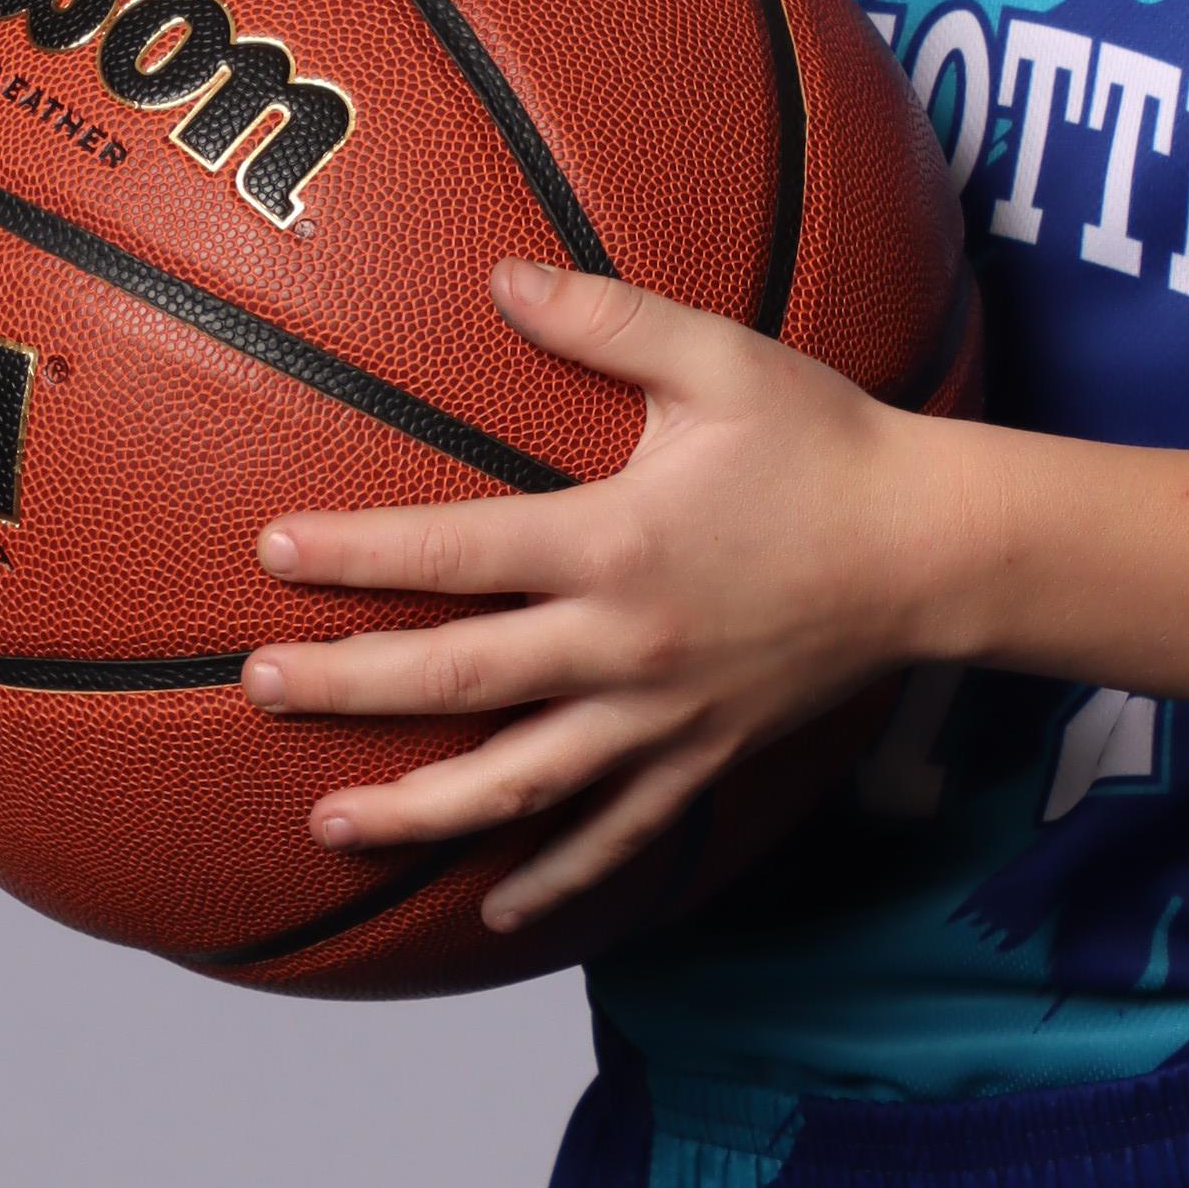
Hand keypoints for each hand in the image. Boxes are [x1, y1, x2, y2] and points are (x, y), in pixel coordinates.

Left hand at [242, 259, 952, 934]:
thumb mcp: (721, 358)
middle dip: (347, 688)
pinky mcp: (701, 759)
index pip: (456, 556)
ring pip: (519, 784)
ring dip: (418, 811)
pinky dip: (551, 881)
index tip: (273, 554)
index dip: (358, 556)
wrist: (931, 548)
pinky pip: (617, 838)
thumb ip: (606, 317)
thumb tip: (499, 275)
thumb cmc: (824, 441)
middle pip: (458, 682)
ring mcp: (661, 717)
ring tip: (332, 825)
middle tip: (257, 688)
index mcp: (616, 541)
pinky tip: (490, 912)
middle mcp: (625, 644)